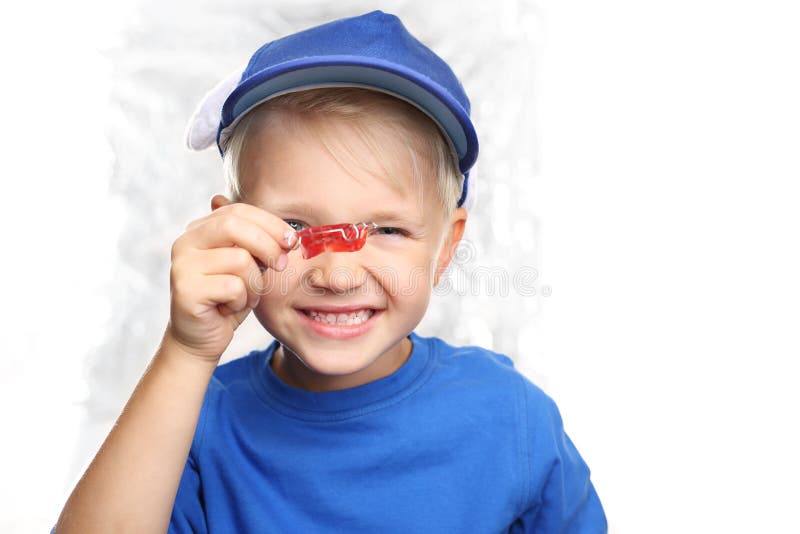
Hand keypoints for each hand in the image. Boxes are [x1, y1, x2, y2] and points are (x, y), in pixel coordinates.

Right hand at [165, 195, 296, 361]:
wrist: (201, 339)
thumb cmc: (228, 298)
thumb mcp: (247, 266)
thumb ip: (258, 244)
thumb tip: (289, 232)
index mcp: (200, 230)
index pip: (238, 211)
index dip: (270, 223)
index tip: (292, 240)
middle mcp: (186, 242)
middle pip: (235, 226)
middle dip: (267, 244)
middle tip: (281, 265)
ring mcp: (182, 265)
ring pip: (240, 260)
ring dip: (254, 284)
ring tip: (244, 297)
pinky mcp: (186, 290)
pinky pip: (233, 287)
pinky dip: (242, 301)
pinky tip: (229, 309)